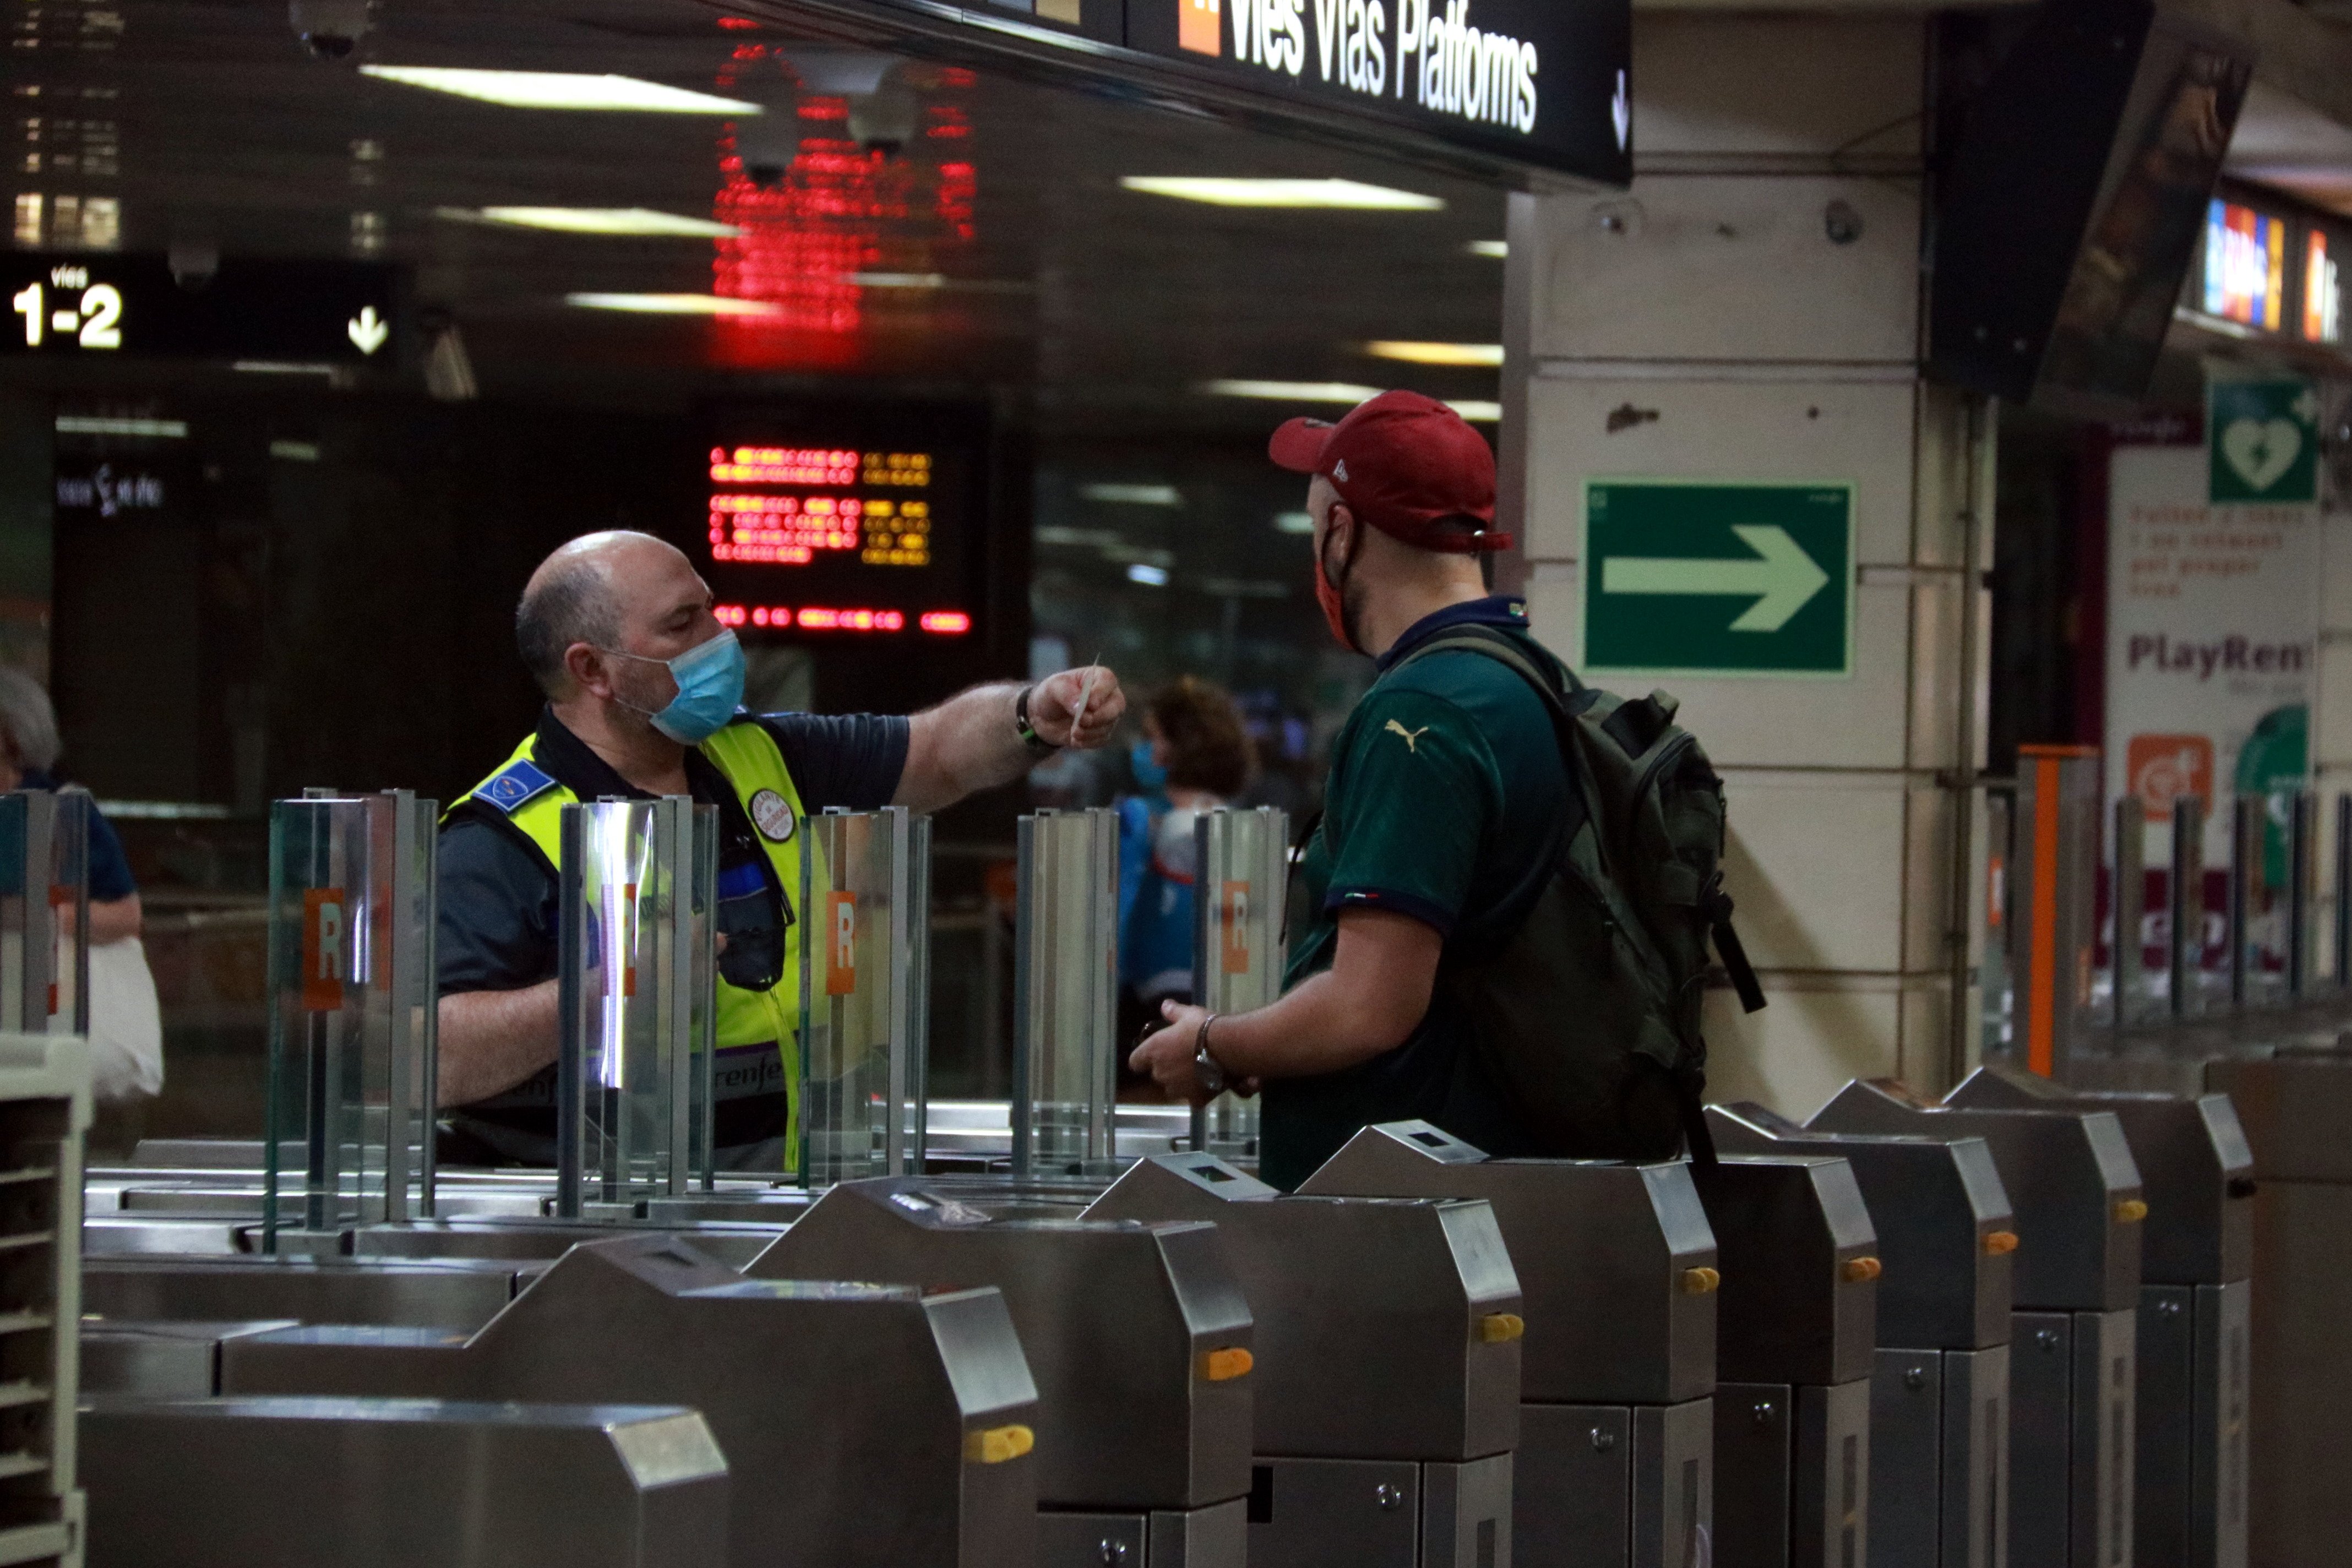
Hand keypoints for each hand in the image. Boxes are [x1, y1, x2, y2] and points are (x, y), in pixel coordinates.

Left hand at [1028, 666, 1125, 749]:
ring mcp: (1108, 715)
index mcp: (1098, 677)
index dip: (1100, 693)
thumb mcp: (1054, 687)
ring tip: (1073, 732)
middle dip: (1099, 717)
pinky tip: (1074, 739)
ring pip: (1108, 725)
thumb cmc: (1052, 694)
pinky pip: (1102, 739)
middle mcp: (1109, 695)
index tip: (1090, 705)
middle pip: (1117, 705)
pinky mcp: (1103, 732)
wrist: (1044, 717)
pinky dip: (1088, 741)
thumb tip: (1081, 708)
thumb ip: (1067, 694)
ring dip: (1089, 732)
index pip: (1108, 681)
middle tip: (1081, 722)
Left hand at [1128, 1000, 1256, 1105]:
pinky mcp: (1195, 1099)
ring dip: (1180, 1082)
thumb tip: (1165, 1005)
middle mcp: (1161, 1073)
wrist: (1228, 1048)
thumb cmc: (1202, 1028)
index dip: (1141, 1059)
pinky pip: (1193, 1099)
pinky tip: (1208, 1085)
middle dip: (1167, 1068)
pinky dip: (1198, 1094)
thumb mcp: (1187, 1014)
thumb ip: (1173, 1012)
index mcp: (1153, 1051)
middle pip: (1157, 1074)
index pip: (1135, 1062)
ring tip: (1196, 1072)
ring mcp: (1177, 1088)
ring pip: (1173, 1088)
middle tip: (1183, 1057)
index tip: (1150, 1055)